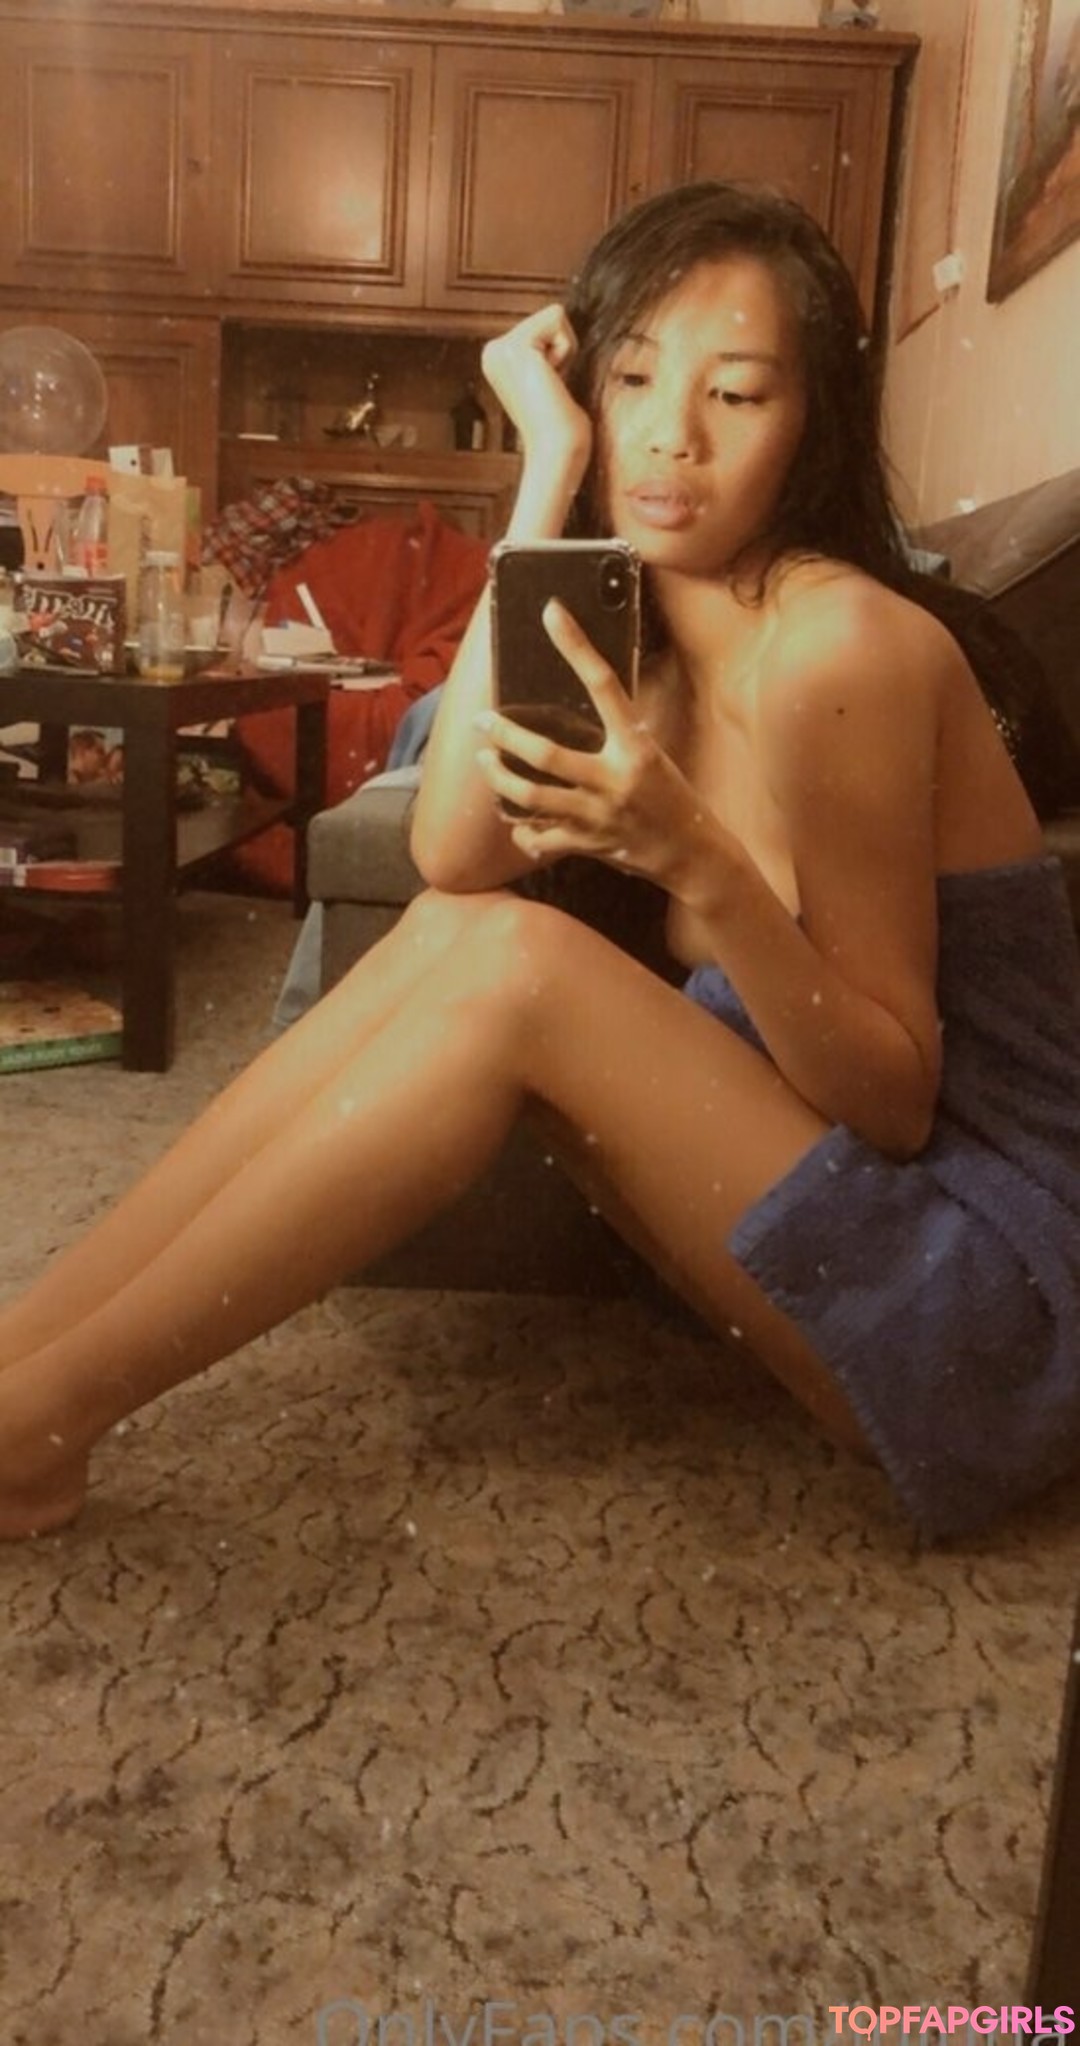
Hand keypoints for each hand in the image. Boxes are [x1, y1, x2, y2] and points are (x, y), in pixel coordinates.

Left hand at [475, 600, 725, 890]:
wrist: (692, 852)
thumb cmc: (670, 795)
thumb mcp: (651, 754)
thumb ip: (617, 734)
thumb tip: (581, 702)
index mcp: (636, 746)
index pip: (604, 685)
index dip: (576, 646)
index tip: (551, 613)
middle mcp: (615, 779)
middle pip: (546, 755)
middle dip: (505, 736)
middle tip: (482, 721)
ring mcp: (598, 815)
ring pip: (532, 796)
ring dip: (499, 778)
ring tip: (485, 762)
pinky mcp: (588, 844)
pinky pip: (540, 837)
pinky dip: (521, 831)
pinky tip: (514, 821)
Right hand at [481, 305, 592, 498]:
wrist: (556, 452)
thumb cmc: (561, 426)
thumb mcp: (548, 379)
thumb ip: (547, 354)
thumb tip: (566, 330)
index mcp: (497, 358)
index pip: (546, 324)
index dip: (560, 355)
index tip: (550, 387)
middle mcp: (492, 350)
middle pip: (550, 316)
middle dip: (563, 350)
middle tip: (553, 388)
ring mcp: (500, 348)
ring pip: (555, 316)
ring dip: (566, 352)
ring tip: (553, 386)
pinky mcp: (517, 346)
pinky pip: (558, 319)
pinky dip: (567, 350)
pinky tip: (554, 381)